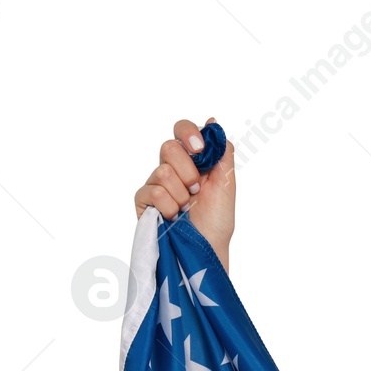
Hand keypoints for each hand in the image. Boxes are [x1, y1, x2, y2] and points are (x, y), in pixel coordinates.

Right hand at [132, 117, 234, 266]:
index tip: (199, 149)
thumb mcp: (227, 183)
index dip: (187, 133)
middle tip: (197, 190)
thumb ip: (221, 152)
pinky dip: (169, 206)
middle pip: (168, 147)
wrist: (206, 248)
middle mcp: (172, 168)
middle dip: (188, 171)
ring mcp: (155, 184)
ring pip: (162, 171)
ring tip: (186, 208)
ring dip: (181, 194)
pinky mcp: (143, 201)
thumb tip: (213, 122)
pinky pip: (153, 191)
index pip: (182, 130)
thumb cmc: (217, 220)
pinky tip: (173, 216)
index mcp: (193, 161)